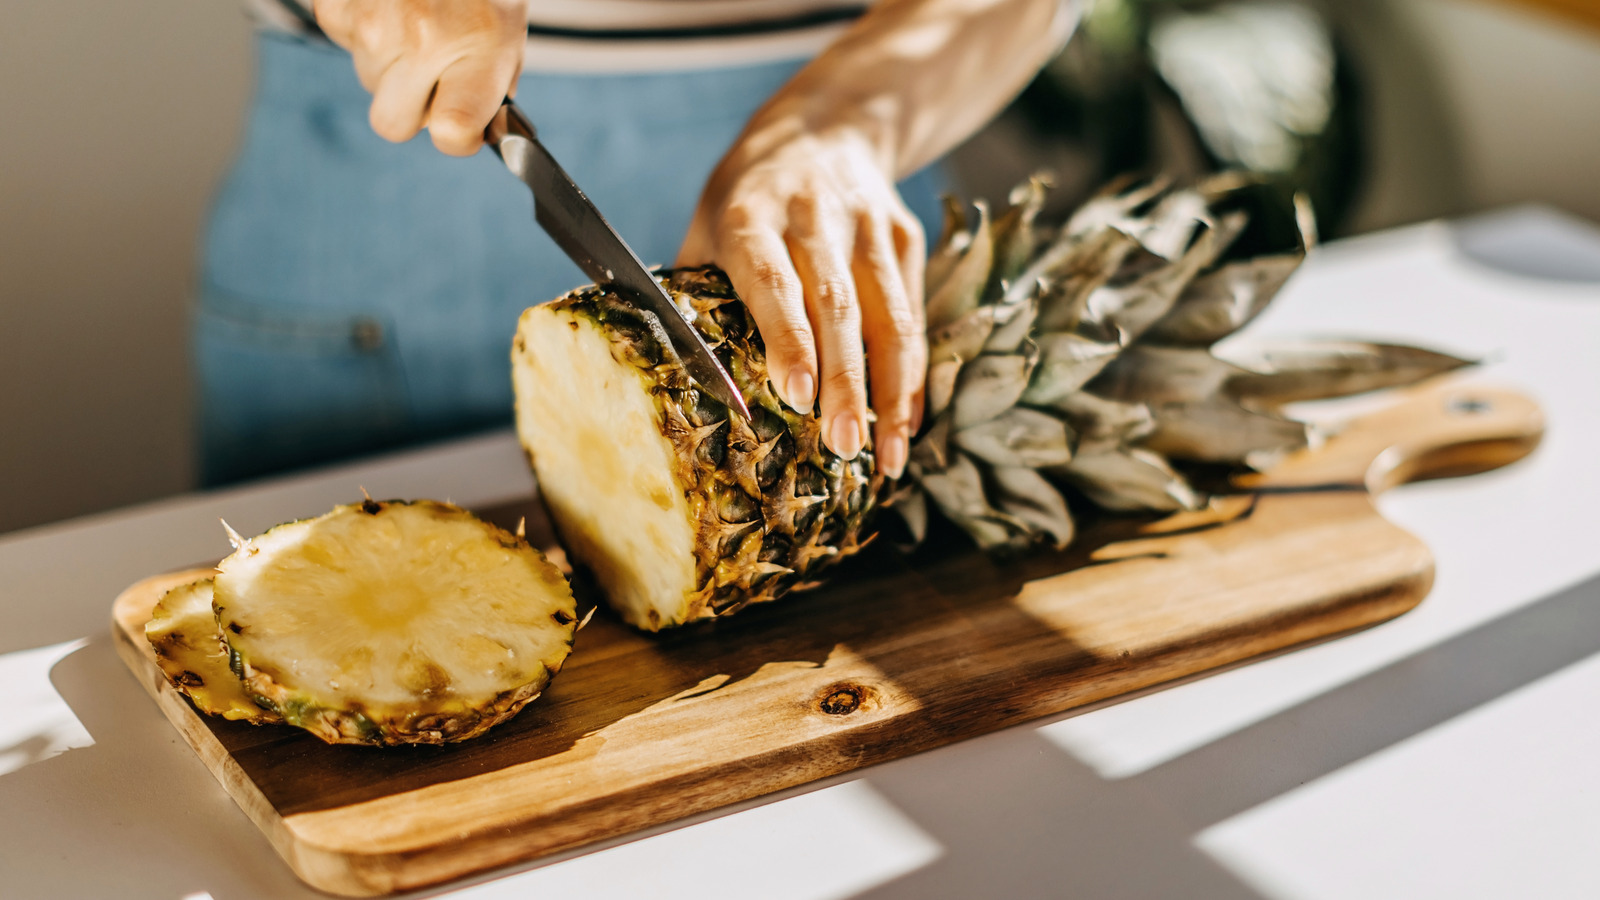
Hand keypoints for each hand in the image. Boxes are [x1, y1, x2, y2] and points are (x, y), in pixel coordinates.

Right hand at [315, 0, 527, 155]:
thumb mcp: (506, 38)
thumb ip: (490, 94)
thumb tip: (471, 136)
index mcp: (476, 53)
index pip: (452, 132)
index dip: (456, 138)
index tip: (460, 127)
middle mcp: (424, 41)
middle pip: (393, 123)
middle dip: (411, 107)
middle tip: (432, 70)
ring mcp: (375, 24)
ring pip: (369, 83)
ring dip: (389, 64)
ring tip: (415, 21)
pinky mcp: (338, 7)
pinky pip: (345, 44)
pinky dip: (363, 30)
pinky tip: (390, 5)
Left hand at [679, 121, 925, 478]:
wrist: (827, 127)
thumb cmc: (748, 197)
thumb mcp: (708, 224)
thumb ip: (697, 293)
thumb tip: (679, 380)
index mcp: (752, 213)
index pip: (774, 279)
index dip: (788, 337)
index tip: (797, 394)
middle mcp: (815, 215)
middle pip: (837, 304)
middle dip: (844, 381)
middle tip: (844, 447)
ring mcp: (868, 226)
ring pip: (888, 315)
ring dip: (890, 390)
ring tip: (886, 456)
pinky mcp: (905, 238)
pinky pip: (912, 315)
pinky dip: (910, 374)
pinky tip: (904, 424)